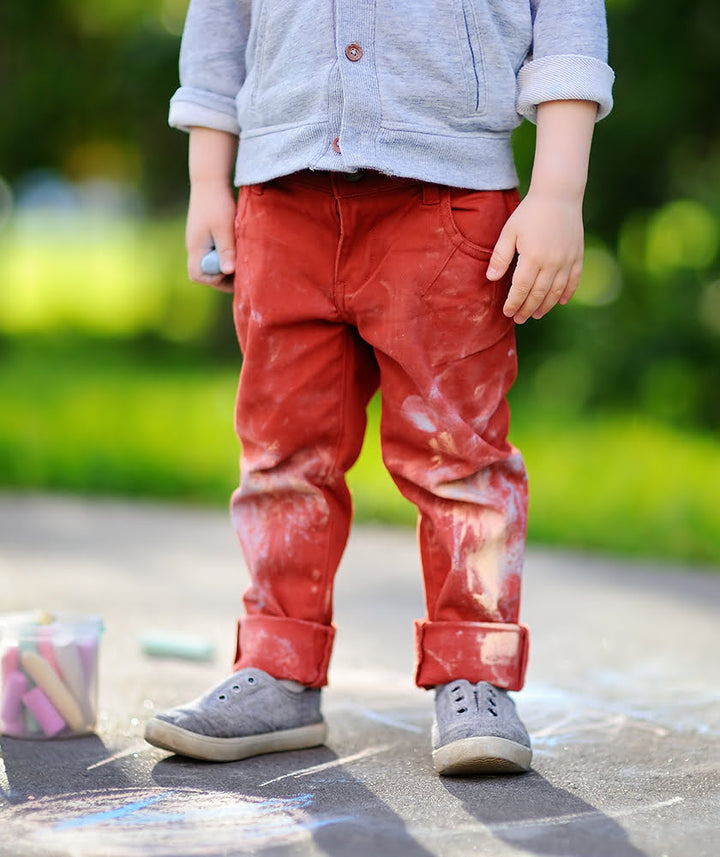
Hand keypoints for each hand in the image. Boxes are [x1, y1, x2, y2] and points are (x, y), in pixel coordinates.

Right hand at [186, 180, 236, 292]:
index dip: (215, 279)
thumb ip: (226, 250)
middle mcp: (195, 248)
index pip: (198, 275)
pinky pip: (214, 253)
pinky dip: (226, 255)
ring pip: (211, 263)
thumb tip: (228, 271)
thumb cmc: (217, 203)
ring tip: (242, 260)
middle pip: (205, 273)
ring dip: (226, 265)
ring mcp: (200, 242)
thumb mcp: (224, 228)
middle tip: (242, 271)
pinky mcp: (206, 236)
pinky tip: (238, 248)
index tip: (231, 270)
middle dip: (223, 276)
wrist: (210, 181)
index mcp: (196, 248)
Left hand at [487, 190, 583, 323]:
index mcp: (532, 257)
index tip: (507, 313)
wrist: (559, 195)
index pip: (521, 289)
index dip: (514, 303)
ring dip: (546, 305)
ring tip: (536, 314)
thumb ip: (500, 256)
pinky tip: (560, 302)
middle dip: (527, 309)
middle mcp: (551, 262)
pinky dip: (567, 293)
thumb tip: (491, 278)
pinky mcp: (577, 255)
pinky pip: (574, 280)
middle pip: (539, 294)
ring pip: (556, 291)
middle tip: (519, 319)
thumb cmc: (529, 213)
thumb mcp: (509, 232)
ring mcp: (567, 260)